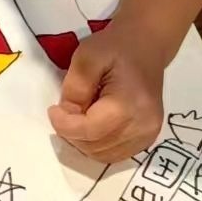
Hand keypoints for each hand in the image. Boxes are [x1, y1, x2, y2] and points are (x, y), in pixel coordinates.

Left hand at [47, 24, 166, 161]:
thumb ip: (75, 88)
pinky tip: (93, 123)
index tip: (53, 109)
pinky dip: (97, 144)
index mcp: (129, 105)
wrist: (147, 45)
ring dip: (83, 140)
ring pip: (102, 155)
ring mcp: (148, 135)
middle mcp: (143, 126)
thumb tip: (67, 115)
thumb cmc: (116, 47)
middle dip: (72, 132)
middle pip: (94, 146)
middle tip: (66, 110)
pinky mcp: (147, 138)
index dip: (63, 125)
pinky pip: (114, 153)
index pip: (88, 131)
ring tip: (80, 115)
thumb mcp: (86, 57)